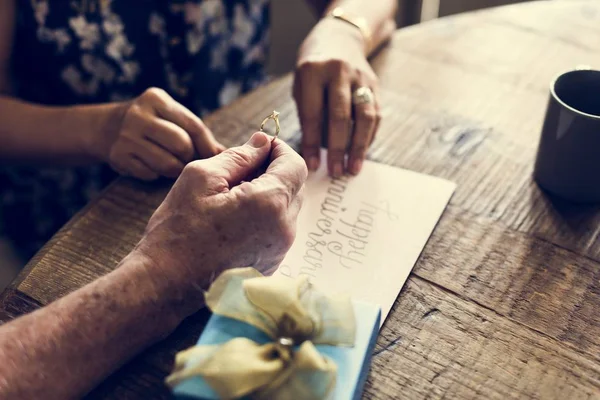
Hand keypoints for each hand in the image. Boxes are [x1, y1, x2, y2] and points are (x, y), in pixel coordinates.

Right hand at [96, 87, 224, 180]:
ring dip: (175, 169)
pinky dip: (156, 174)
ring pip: (167, 163)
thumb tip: (228, 152)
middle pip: (181, 145)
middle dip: (189, 156)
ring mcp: (126, 136)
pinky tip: (152, 166)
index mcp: (156, 99)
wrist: (108, 128)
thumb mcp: (172, 118)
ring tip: (172, 164)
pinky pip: (150, 173)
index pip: (193, 125)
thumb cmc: (154, 125)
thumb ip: (198, 133)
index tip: (215, 157)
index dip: (208, 145)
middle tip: (186, 159)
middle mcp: (138, 114)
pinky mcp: (118, 156)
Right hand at [135, 131, 306, 315]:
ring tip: (232, 196)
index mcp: (270, 204)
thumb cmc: (178, 230)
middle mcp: (283, 230)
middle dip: (274, 171)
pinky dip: (265, 216)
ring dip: (269, 194)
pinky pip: (278, 229)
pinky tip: (234, 219)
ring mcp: (279, 251)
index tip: (260, 146)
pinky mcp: (270, 264)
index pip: (296, 165)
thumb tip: (263, 142)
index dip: (280, 150)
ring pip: (287, 208)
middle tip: (240, 170)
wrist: (166, 283)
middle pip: (295, 186)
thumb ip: (239, 156)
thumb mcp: (201, 178)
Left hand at [294, 18, 380, 176]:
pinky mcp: (374, 84)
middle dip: (338, 148)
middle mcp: (338, 72)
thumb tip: (314, 152)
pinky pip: (375, 114)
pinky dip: (369, 136)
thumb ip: (308, 113)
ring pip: (364, 117)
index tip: (313, 166)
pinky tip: (362, 153)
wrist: (339, 37)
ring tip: (353, 168)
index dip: (312, 143)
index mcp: (313, 72)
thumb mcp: (301, 84)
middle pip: (340, 117)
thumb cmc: (313, 69)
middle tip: (335, 172)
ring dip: (359, 147)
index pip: (313, 114)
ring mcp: (360, 77)